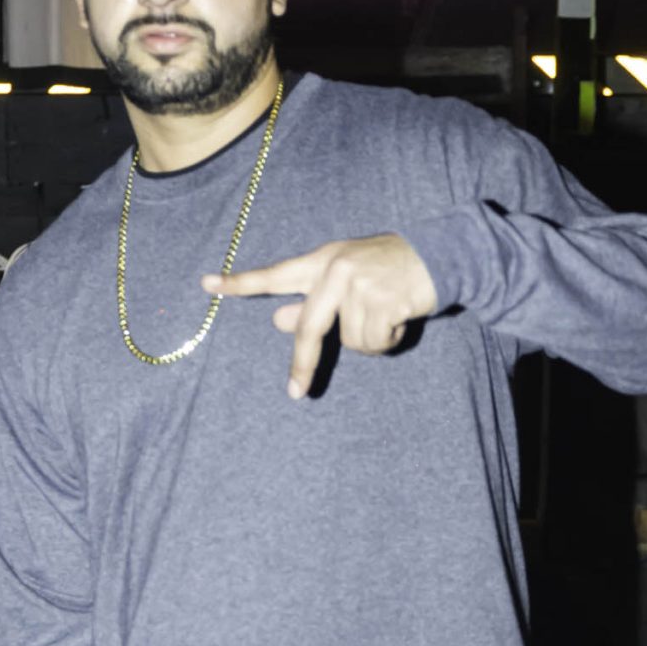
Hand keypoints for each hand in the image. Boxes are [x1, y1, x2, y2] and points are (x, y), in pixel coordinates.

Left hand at [205, 234, 439, 398]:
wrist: (439, 253)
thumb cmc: (387, 269)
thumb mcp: (346, 280)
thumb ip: (312, 301)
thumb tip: (277, 320)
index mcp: (321, 261)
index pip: (275, 275)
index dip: (241, 282)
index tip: (208, 285)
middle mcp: (336, 269)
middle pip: (309, 327)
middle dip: (303, 363)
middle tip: (295, 392)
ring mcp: (360, 284)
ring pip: (350, 341)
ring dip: (370, 339)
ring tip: (387, 313)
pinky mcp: (383, 300)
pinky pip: (374, 342)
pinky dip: (388, 339)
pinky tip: (399, 316)